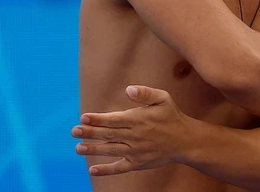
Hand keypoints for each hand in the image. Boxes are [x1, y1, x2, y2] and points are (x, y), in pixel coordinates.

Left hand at [72, 85, 195, 175]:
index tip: (84, 118)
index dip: (98, 119)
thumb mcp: (163, 98)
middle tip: (74, 131)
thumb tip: (128, 90)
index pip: (113, 120)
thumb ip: (145, 93)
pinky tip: (92, 170)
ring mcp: (136, 151)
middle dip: (90, 133)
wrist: (185, 141)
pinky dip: (106, 170)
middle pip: (108, 135)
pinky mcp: (138, 163)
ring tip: (78, 148)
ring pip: (111, 150)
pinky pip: (120, 168)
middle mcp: (135, 136)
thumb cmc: (172, 117)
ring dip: (93, 149)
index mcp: (138, 120)